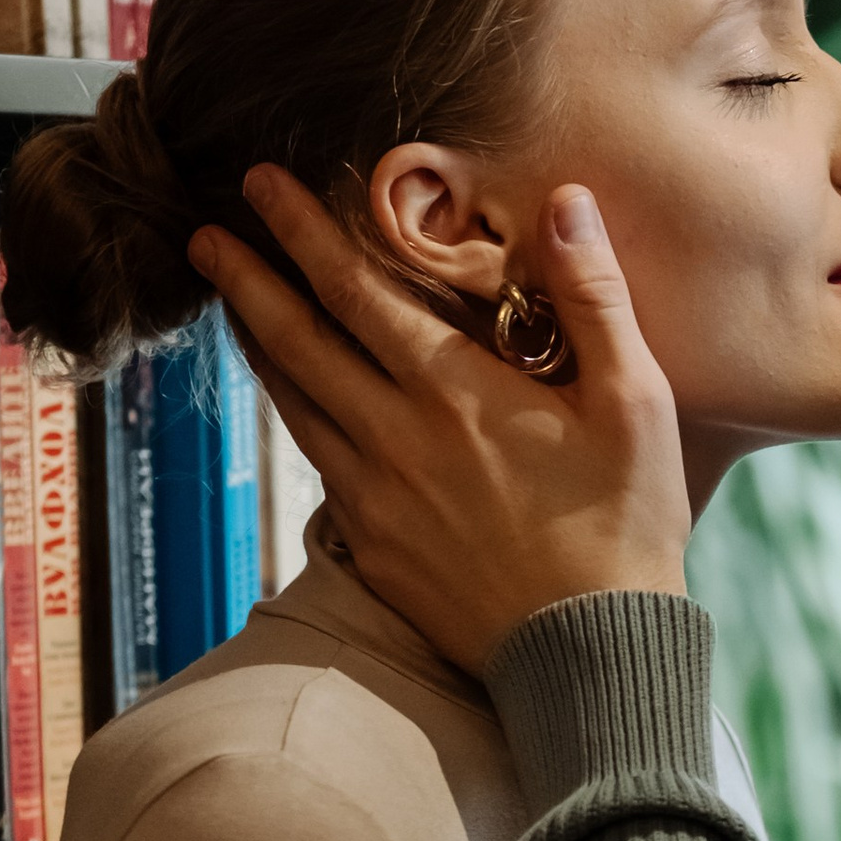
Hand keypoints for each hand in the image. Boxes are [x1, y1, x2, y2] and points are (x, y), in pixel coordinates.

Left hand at [193, 169, 690, 675]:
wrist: (592, 656)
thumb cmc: (624, 526)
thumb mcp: (635, 401)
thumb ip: (594, 295)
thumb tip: (566, 201)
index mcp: (452, 390)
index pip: (353, 289)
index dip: (300, 230)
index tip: (259, 184)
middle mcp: (394, 438)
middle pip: (296, 343)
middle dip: (247, 280)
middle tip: (205, 235)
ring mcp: (374, 499)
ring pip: (295, 406)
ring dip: (258, 349)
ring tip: (231, 307)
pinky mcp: (373, 550)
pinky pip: (320, 469)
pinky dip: (296, 421)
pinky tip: (296, 407)